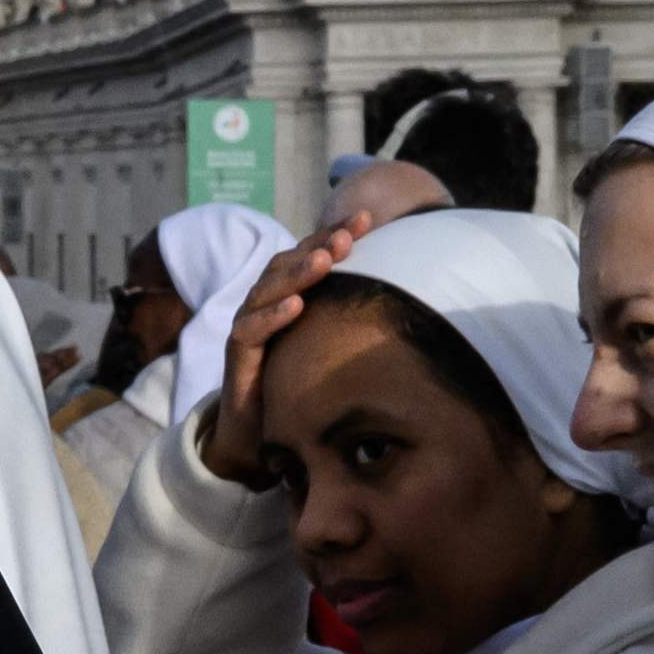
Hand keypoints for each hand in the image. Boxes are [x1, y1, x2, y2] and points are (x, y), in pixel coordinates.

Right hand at [186, 173, 440, 483]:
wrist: (253, 436)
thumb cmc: (297, 388)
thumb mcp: (331, 351)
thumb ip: (355, 326)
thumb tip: (416, 307)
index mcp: (289, 297)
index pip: (311, 255)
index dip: (335, 233)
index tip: (367, 218)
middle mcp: (267, 306)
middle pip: (288, 263)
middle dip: (318, 245)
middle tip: (347, 236)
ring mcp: (249, 328)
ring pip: (268, 289)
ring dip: (297, 273)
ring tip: (324, 261)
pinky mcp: (237, 357)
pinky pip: (249, 330)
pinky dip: (270, 316)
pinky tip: (295, 306)